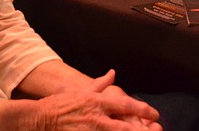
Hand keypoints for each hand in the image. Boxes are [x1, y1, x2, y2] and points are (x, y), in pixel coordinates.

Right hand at [35, 70, 160, 129]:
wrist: (41, 118)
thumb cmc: (61, 104)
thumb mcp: (83, 91)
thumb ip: (101, 84)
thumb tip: (113, 73)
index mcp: (99, 102)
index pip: (126, 105)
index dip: (143, 109)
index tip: (155, 113)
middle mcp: (98, 117)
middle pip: (127, 126)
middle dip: (143, 130)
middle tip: (156, 130)